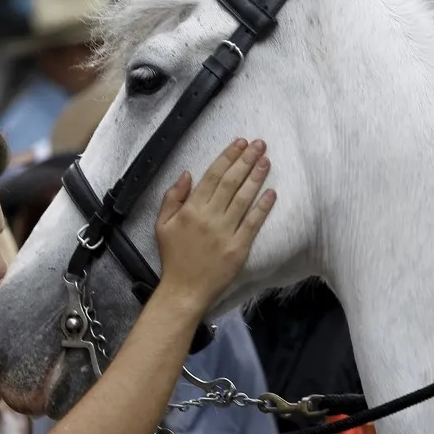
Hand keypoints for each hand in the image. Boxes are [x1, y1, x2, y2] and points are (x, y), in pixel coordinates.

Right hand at [155, 138, 274, 306]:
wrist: (184, 290)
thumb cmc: (173, 257)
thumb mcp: (162, 225)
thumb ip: (172, 197)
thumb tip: (186, 173)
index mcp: (190, 209)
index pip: (212, 177)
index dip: (227, 158)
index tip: (239, 143)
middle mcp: (209, 217)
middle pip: (231, 182)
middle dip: (246, 160)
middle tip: (259, 144)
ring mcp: (225, 232)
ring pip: (244, 199)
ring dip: (256, 178)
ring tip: (266, 160)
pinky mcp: (239, 248)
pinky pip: (253, 223)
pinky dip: (263, 207)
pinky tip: (272, 192)